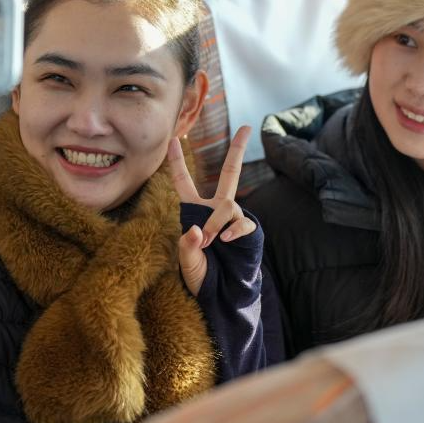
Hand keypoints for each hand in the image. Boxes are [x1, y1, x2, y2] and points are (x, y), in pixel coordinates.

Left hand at [168, 126, 255, 296]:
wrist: (222, 295)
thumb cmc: (201, 278)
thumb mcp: (186, 263)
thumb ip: (187, 247)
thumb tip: (195, 230)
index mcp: (194, 211)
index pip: (184, 182)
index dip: (177, 160)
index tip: (175, 137)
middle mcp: (216, 210)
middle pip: (229, 173)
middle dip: (238, 150)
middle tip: (247, 127)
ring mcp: (233, 219)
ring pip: (228, 205)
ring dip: (215, 222)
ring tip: (209, 242)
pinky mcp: (248, 232)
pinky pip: (242, 222)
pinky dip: (234, 229)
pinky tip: (226, 239)